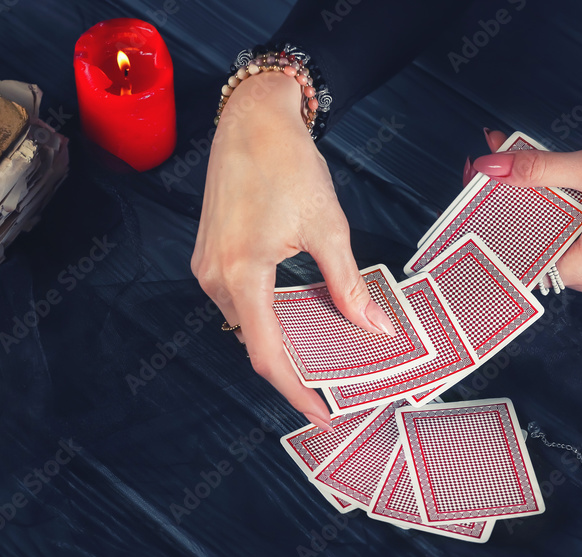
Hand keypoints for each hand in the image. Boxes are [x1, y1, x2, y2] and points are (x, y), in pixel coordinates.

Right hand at [192, 73, 394, 428]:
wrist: (250, 118)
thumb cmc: (287, 163)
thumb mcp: (327, 226)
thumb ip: (348, 284)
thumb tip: (375, 327)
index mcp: (243, 273)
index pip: (268, 353)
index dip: (296, 391)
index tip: (321, 412)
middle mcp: (216, 277)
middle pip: (254, 342)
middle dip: (292, 367)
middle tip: (331, 383)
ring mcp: (206, 266)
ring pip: (245, 322)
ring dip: (278, 339)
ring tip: (319, 349)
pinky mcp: (207, 256)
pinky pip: (237, 300)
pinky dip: (265, 314)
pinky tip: (295, 314)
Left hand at [466, 129, 581, 291]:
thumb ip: (540, 169)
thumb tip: (490, 165)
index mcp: (577, 268)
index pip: (512, 253)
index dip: (483, 222)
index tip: (464, 192)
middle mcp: (576, 271)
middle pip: (520, 237)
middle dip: (496, 199)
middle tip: (477, 165)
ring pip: (535, 224)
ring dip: (516, 191)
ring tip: (493, 159)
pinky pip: (553, 217)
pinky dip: (538, 192)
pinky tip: (521, 166)